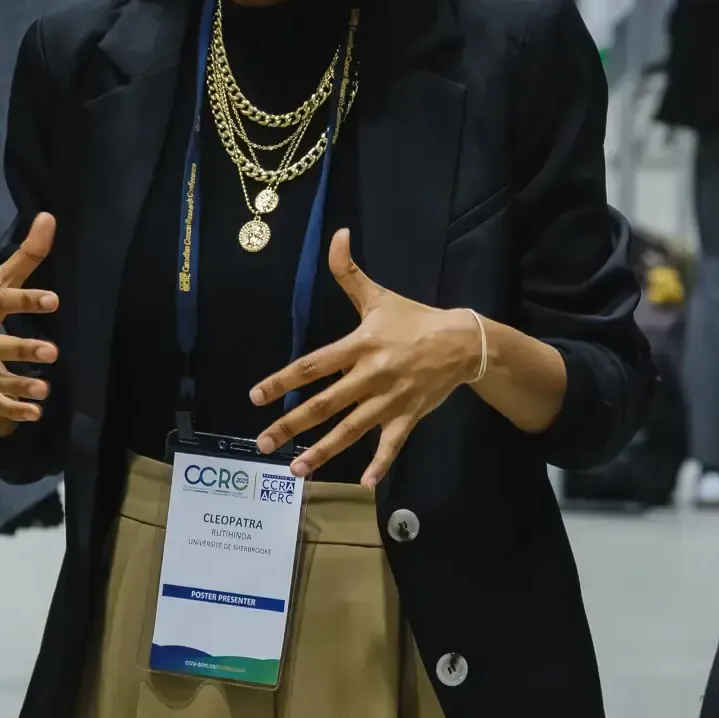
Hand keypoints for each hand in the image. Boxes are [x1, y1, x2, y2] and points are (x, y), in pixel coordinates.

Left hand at [250, 228, 480, 486]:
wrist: (462, 341)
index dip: (283, 381)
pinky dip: (380, 464)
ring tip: (296, 468)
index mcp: (360, 345)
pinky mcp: (408, 416)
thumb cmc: (413, 319)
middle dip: (292, 424)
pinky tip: (364, 483)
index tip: (256, 396)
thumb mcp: (378, 296)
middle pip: (325, 404)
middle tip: (263, 442)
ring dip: (323, 451)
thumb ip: (349, 272)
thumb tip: (336, 234)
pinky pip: (392, 444)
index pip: (312, 365)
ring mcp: (390, 399)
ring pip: (351, 429)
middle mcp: (371, 375)